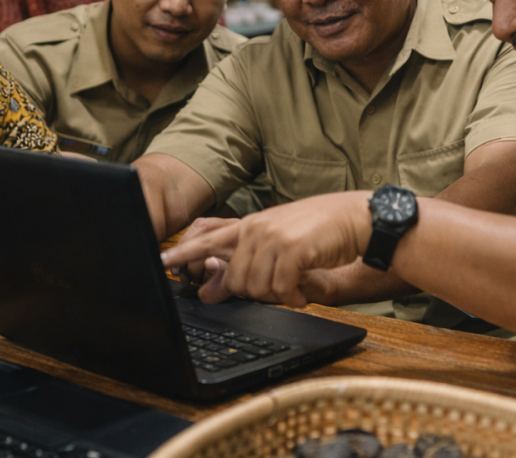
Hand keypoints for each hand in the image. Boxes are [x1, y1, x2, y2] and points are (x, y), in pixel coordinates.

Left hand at [161, 191, 372, 306]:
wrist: (355, 218)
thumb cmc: (318, 231)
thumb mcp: (278, 242)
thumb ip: (246, 262)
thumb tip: (212, 291)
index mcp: (249, 225)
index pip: (206, 239)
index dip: (182, 255)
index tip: (160, 263)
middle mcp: (255, 229)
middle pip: (234, 280)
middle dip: (255, 293)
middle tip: (279, 287)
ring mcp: (272, 237)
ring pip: (255, 287)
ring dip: (277, 295)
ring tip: (294, 285)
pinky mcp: (291, 249)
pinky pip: (279, 289)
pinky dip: (292, 297)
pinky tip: (302, 291)